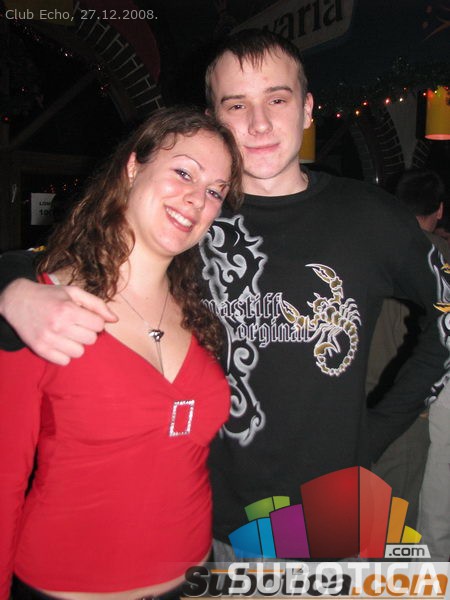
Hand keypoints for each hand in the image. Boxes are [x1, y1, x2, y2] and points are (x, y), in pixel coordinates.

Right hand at [0, 279, 116, 364]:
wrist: (18, 300)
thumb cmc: (50, 296)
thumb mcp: (74, 293)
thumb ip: (97, 305)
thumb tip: (115, 320)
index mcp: (68, 309)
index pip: (99, 325)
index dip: (95, 321)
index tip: (86, 317)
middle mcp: (58, 325)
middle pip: (91, 340)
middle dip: (87, 332)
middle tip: (75, 324)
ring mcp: (48, 339)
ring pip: (79, 352)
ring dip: (76, 344)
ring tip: (67, 333)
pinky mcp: (40, 350)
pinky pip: (65, 361)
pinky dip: (64, 354)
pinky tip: (59, 342)